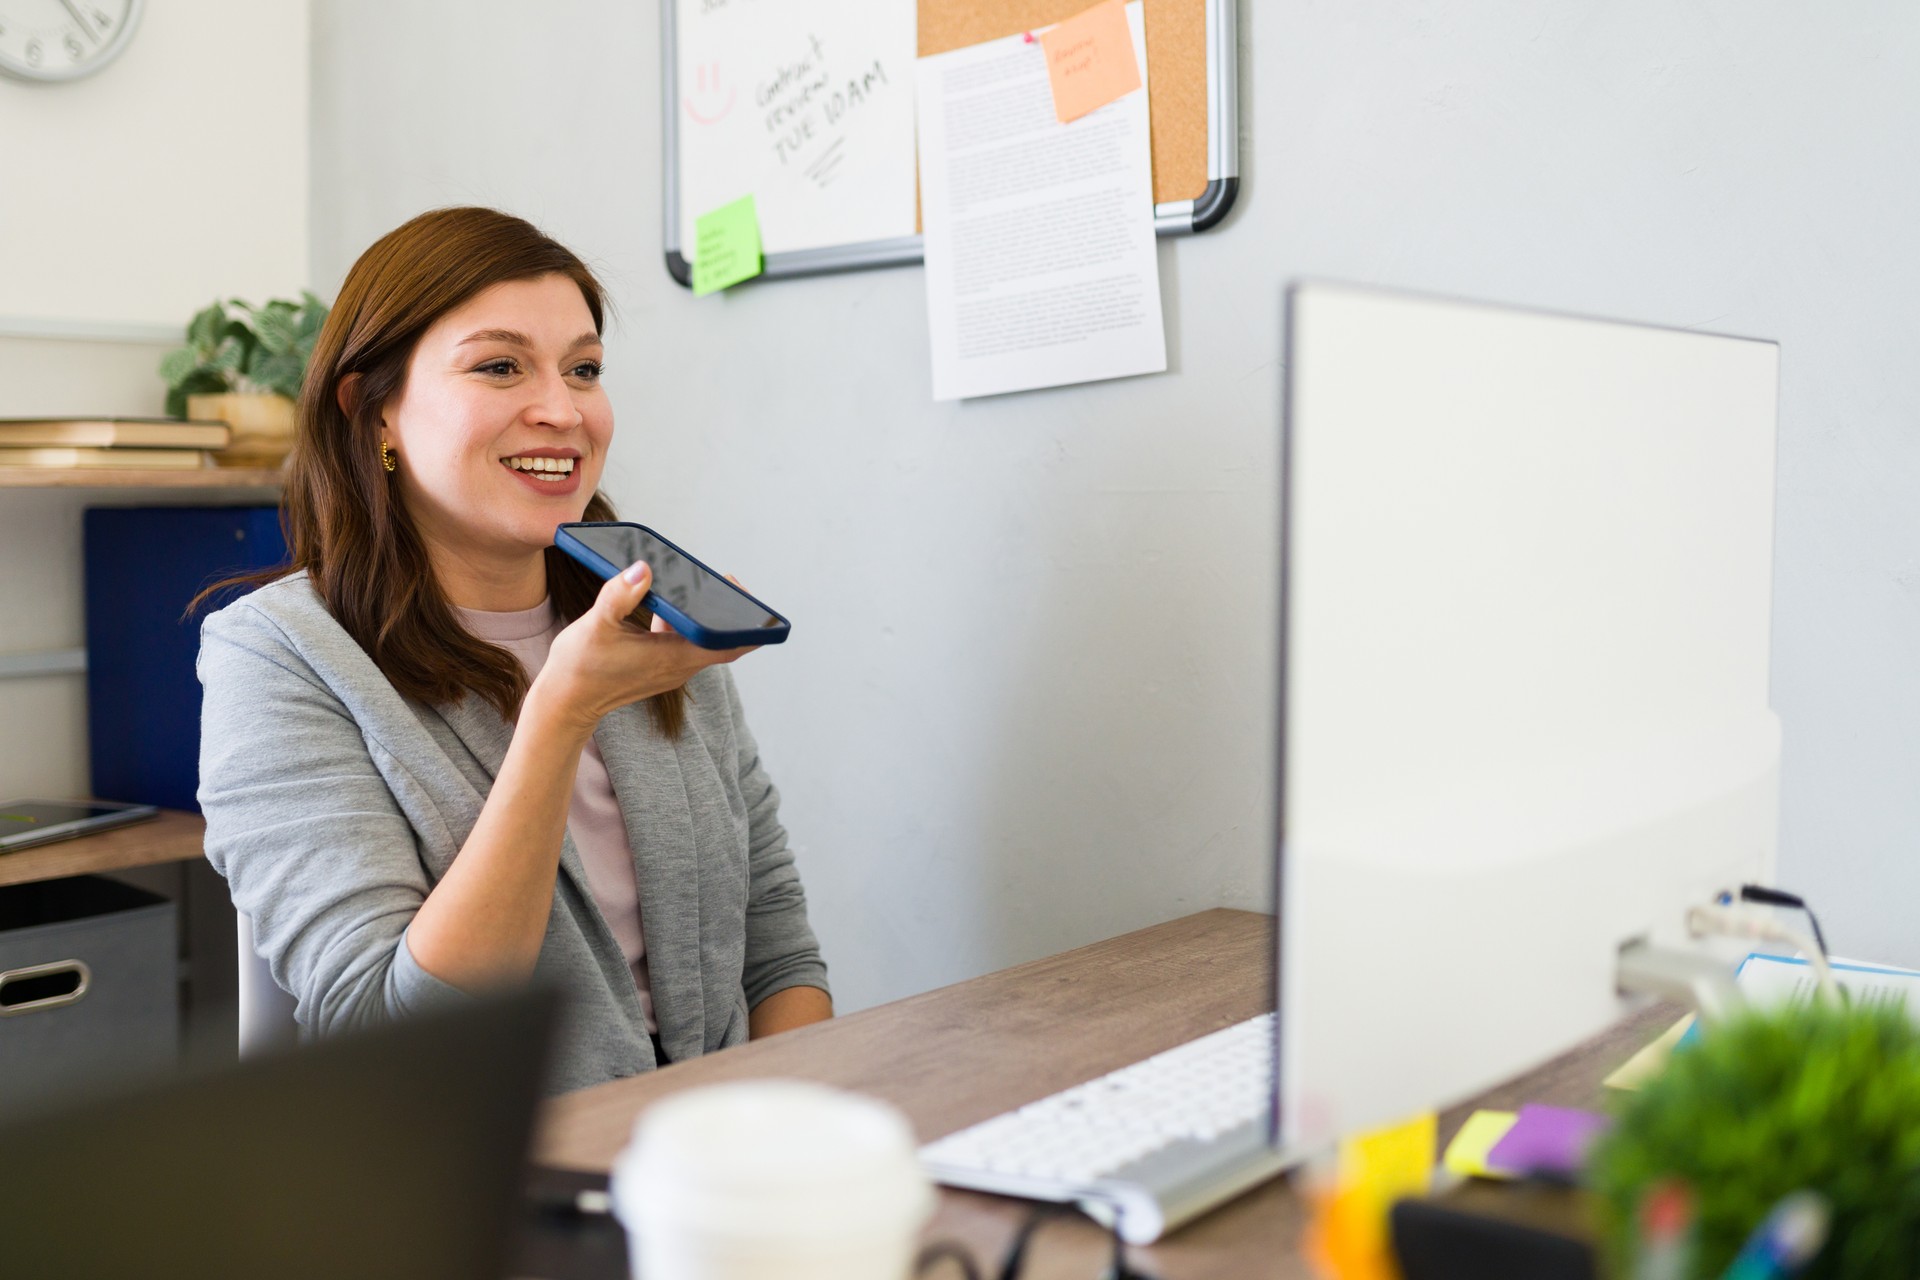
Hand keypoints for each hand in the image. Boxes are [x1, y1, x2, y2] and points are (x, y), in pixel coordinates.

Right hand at [528, 560, 754, 739]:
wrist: (564, 704)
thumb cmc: (579, 669)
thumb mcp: (596, 625)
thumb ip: (620, 595)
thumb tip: (643, 570)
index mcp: (673, 658)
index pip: (730, 644)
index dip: (748, 622)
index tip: (739, 591)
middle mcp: (679, 667)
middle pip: (722, 640)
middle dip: (728, 611)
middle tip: (720, 580)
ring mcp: (670, 669)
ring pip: (701, 640)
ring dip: (702, 615)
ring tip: (692, 584)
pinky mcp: (658, 668)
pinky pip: (682, 643)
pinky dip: (681, 623)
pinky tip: (663, 602)